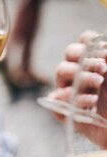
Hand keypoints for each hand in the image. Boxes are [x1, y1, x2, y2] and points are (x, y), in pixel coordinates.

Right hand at [48, 31, 106, 147]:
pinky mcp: (65, 113)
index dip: (90, 41)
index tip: (105, 52)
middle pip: (69, 52)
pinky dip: (73, 100)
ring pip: (60, 72)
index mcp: (95, 62)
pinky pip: (56, 102)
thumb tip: (103, 51)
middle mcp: (80, 74)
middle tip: (103, 68)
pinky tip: (91, 103)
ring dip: (81, 76)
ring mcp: (70, 93)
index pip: (84, 40)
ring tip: (99, 84)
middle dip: (84, 57)